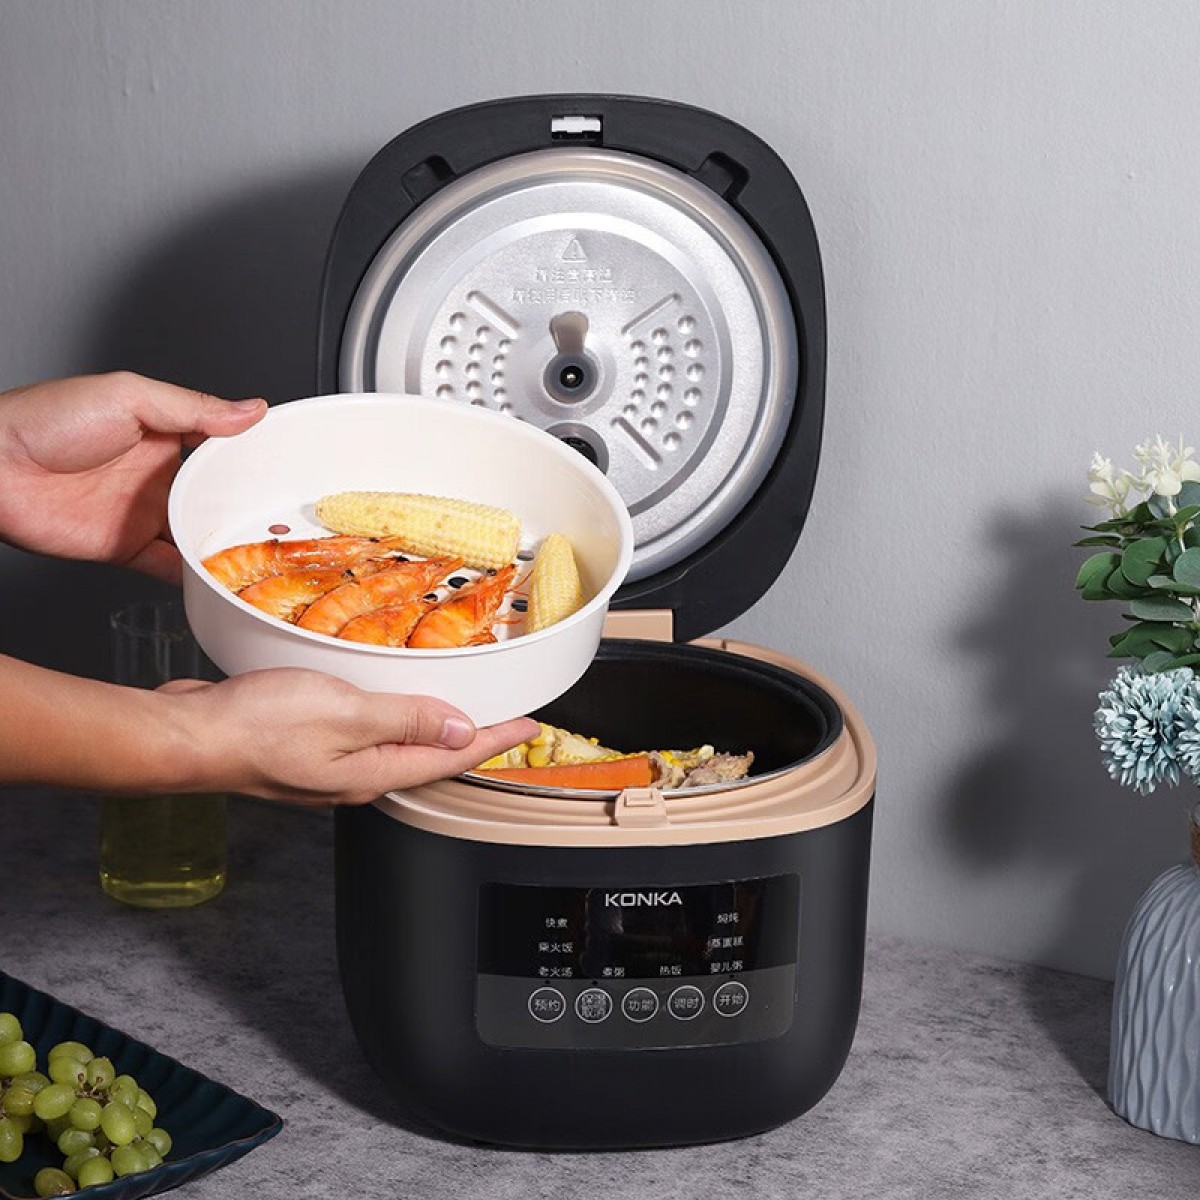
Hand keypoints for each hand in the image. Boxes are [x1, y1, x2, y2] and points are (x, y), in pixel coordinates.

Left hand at [0, 371, 265, 582]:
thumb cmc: (45, 419)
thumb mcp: (129, 396)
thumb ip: (193, 408)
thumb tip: (251, 409)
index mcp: (164, 435)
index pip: (222, 449)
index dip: (254, 460)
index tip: (292, 470)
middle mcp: (158, 477)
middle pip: (217, 498)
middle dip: (250, 509)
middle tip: (291, 520)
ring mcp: (143, 514)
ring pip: (199, 535)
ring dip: (228, 546)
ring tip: (267, 554)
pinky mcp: (125, 549)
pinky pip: (169, 568)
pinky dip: (194, 579)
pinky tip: (220, 580)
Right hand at [159, 669, 539, 805]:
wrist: (187, 736)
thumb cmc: (256, 727)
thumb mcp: (345, 713)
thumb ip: (404, 719)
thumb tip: (457, 729)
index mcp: (372, 772)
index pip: (451, 758)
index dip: (495, 740)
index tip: (529, 727)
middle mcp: (356, 776)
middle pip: (429, 758)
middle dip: (471, 739)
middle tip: (504, 717)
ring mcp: (329, 764)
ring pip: (397, 746)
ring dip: (431, 726)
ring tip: (456, 705)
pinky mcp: (305, 746)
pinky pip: (364, 731)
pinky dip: (389, 714)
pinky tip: (386, 697)